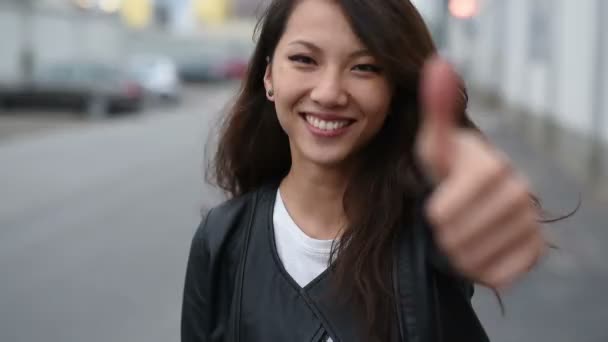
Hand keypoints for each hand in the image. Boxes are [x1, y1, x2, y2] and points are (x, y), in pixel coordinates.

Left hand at [415, 56, 545, 289]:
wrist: (472, 198)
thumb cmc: (447, 170)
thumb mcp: (433, 143)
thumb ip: (435, 109)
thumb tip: (438, 63)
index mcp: (493, 166)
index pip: (444, 212)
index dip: (433, 216)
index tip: (434, 208)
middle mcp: (519, 193)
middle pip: (457, 239)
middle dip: (442, 235)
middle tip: (447, 222)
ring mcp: (530, 223)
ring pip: (474, 260)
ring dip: (457, 254)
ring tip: (460, 236)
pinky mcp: (535, 251)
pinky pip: (498, 276)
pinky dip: (480, 270)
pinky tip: (479, 250)